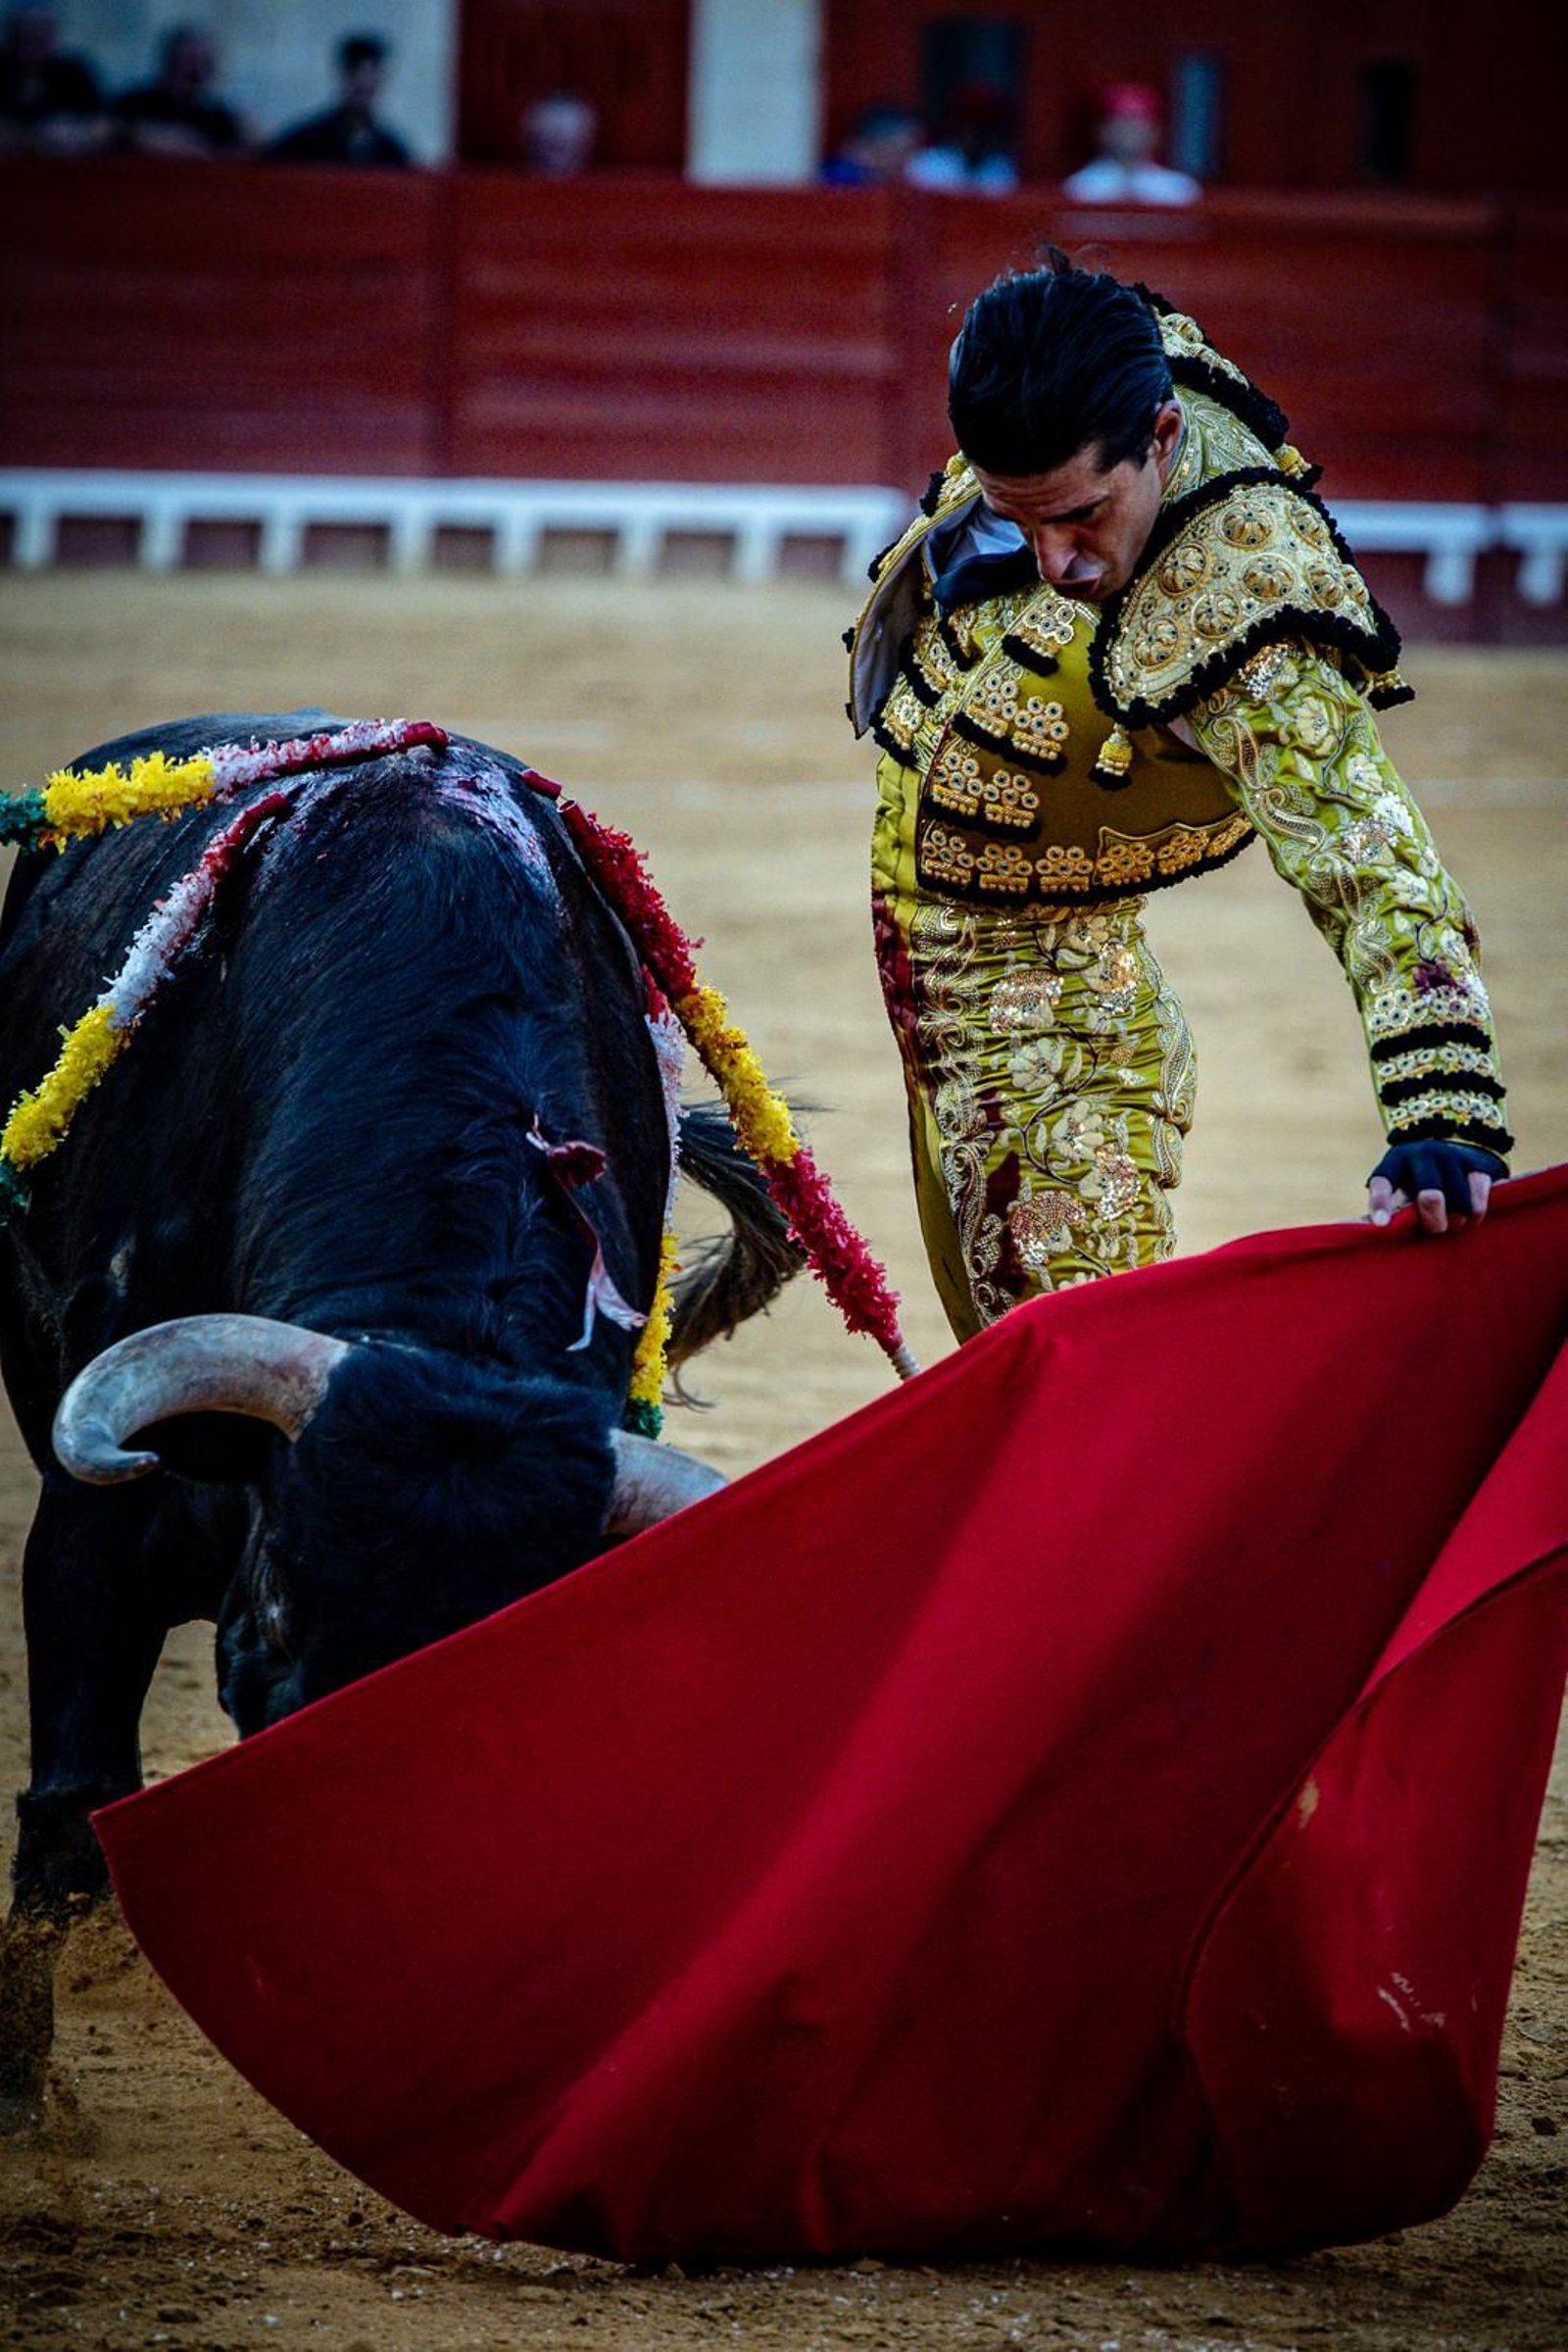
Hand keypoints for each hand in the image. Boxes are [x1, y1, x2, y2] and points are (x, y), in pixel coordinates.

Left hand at [1365, 1141, 1505, 1235]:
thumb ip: (1390, 1210)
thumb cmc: (1419, 1182)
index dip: (1381, 1203)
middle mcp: (1422, 1154)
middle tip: (1435, 1231)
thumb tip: (1371, 1230)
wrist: (1458, 1149)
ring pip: (1459, 1203)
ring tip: (1453, 1225)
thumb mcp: (1400, 1190)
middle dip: (1434, 1223)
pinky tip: (1469, 1218)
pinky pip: (1478, 1200)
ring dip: (1456, 1222)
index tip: (1382, 1224)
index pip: (1383, 1182)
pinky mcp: (1477, 1164)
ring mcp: (1451, 1156)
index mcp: (1394, 1163)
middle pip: (1430, 1197)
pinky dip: (1475, 1216)